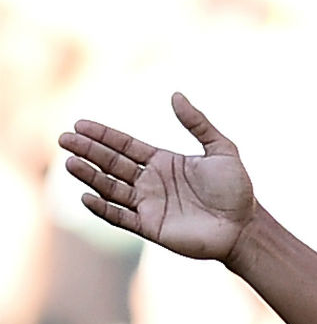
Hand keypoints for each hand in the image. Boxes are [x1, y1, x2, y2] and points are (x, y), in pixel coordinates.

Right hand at [59, 93, 254, 261]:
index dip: (102, 135)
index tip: (79, 125)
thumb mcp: (222, 150)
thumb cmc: (237, 189)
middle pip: (112, 163)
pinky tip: (87, 196)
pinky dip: (103, 208)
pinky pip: (120, 217)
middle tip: (64, 139)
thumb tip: (175, 95)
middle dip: (88, 151)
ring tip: (71, 163)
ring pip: (111, 188)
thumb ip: (198, 123)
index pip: (125, 145)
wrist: (245, 226)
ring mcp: (148, 204)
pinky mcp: (150, 227)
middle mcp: (151, 181)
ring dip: (90, 176)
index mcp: (163, 162)